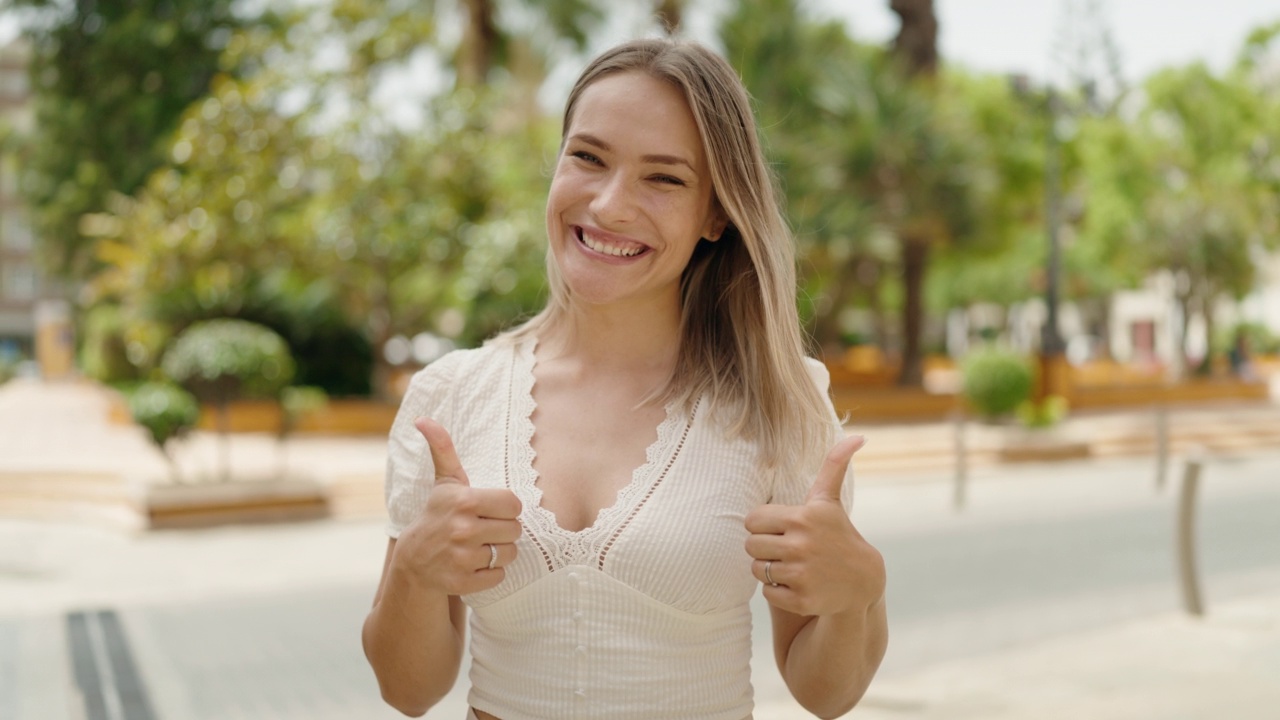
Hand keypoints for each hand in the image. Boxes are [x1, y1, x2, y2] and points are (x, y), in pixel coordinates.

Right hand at [393, 418, 522, 595]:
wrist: (414, 561)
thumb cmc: (437, 516)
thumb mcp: (444, 482)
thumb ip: (442, 449)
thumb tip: (423, 418)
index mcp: (465, 501)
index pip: (514, 504)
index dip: (506, 509)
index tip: (491, 511)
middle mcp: (463, 529)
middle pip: (515, 530)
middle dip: (503, 531)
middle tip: (485, 530)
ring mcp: (461, 557)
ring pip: (508, 554)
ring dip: (499, 552)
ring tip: (479, 547)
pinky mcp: (462, 582)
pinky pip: (498, 576)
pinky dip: (490, 573)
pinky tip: (473, 565)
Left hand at [744, 434, 884, 616]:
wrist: (863, 582)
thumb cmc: (838, 534)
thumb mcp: (830, 501)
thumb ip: (834, 465)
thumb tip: (858, 435)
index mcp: (803, 517)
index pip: (752, 520)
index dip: (762, 525)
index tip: (780, 529)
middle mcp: (801, 545)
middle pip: (751, 545)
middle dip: (763, 548)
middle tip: (785, 549)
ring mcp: (802, 574)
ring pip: (756, 570)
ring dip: (769, 570)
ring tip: (791, 566)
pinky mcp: (801, 599)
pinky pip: (768, 593)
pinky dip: (778, 591)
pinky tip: (797, 584)